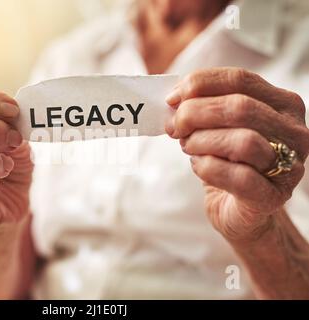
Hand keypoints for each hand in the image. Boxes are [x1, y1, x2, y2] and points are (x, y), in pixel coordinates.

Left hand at [165, 68, 308, 242]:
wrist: (240, 210)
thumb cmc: (228, 163)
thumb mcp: (217, 127)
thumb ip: (202, 107)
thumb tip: (173, 100)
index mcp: (282, 104)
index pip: (239, 79)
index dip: (199, 84)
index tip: (171, 99)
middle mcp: (293, 131)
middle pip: (239, 107)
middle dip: (195, 114)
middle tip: (176, 128)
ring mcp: (288, 165)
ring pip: (242, 141)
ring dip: (201, 142)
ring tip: (189, 147)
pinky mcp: (272, 196)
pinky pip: (237, 177)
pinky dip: (208, 168)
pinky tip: (199, 166)